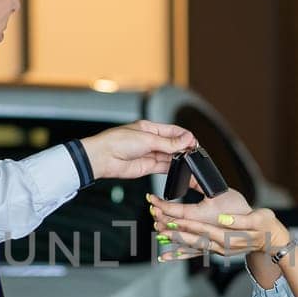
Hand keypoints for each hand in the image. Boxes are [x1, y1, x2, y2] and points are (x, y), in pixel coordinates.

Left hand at [81, 121, 195, 179]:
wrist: (103, 158)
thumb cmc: (117, 142)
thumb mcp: (148, 139)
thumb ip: (169, 143)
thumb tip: (187, 139)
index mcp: (149, 128)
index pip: (173, 131)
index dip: (184, 136)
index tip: (194, 142)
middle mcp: (150, 141)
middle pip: (173, 144)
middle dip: (183, 148)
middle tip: (193, 152)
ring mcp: (149, 154)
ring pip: (170, 156)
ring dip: (179, 159)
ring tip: (188, 161)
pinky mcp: (147, 167)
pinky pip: (164, 167)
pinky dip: (173, 168)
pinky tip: (180, 168)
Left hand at [147, 188, 289, 260]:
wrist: (272, 240)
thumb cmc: (265, 225)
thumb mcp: (257, 218)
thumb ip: (240, 220)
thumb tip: (223, 219)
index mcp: (227, 234)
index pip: (201, 226)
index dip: (184, 221)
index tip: (170, 215)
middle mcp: (220, 245)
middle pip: (192, 237)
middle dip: (174, 231)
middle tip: (158, 224)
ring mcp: (217, 249)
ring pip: (191, 247)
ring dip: (174, 243)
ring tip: (158, 240)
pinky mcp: (216, 250)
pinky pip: (195, 255)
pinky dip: (179, 255)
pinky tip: (165, 257)